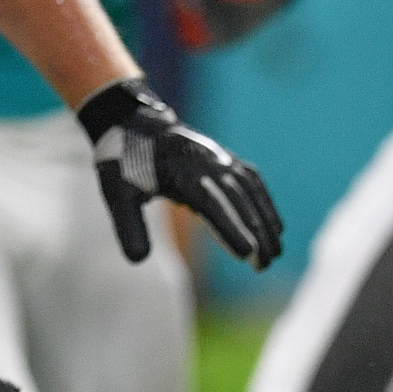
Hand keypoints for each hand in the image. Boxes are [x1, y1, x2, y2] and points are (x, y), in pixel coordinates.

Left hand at [77, 78, 284, 267]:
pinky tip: (275, 227)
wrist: (136, 125)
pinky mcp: (227, 159)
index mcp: (183, 171)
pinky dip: (266, 204)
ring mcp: (221, 159)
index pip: (212, 204)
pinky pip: (254, 182)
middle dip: (255, 234)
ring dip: (266, 222)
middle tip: (264, 266)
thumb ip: (128, 226)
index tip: (247, 254)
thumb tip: (138, 260)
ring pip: (252, 192)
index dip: (231, 229)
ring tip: (275, 253)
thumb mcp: (117, 194)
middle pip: (239, 201)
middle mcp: (209, 163)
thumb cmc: (125, 163)